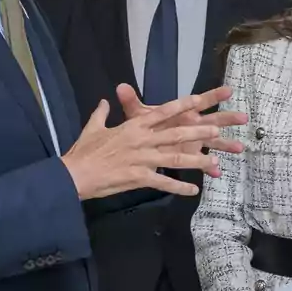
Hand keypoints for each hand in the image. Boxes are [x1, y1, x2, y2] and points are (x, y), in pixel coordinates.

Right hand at [63, 87, 240, 199]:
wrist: (74, 174)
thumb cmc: (83, 151)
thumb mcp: (93, 128)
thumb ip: (101, 113)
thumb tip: (104, 101)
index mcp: (133, 126)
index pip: (162, 112)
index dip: (182, 105)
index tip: (199, 100)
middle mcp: (141, 140)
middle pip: (176, 134)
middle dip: (198, 132)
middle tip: (217, 130)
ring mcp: (142, 159)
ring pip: (175, 158)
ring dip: (196, 160)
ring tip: (214, 161)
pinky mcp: (139, 178)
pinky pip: (164, 182)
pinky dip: (179, 187)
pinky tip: (194, 190)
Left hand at [116, 83, 246, 172]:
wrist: (138, 146)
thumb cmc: (142, 127)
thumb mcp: (137, 115)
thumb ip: (131, 102)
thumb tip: (121, 86)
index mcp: (184, 113)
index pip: (201, 101)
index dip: (214, 95)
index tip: (228, 90)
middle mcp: (193, 126)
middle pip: (214, 120)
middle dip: (229, 119)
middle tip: (244, 117)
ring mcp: (194, 142)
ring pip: (214, 142)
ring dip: (226, 144)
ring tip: (240, 147)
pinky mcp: (191, 155)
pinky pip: (202, 162)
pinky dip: (208, 168)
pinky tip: (217, 173)